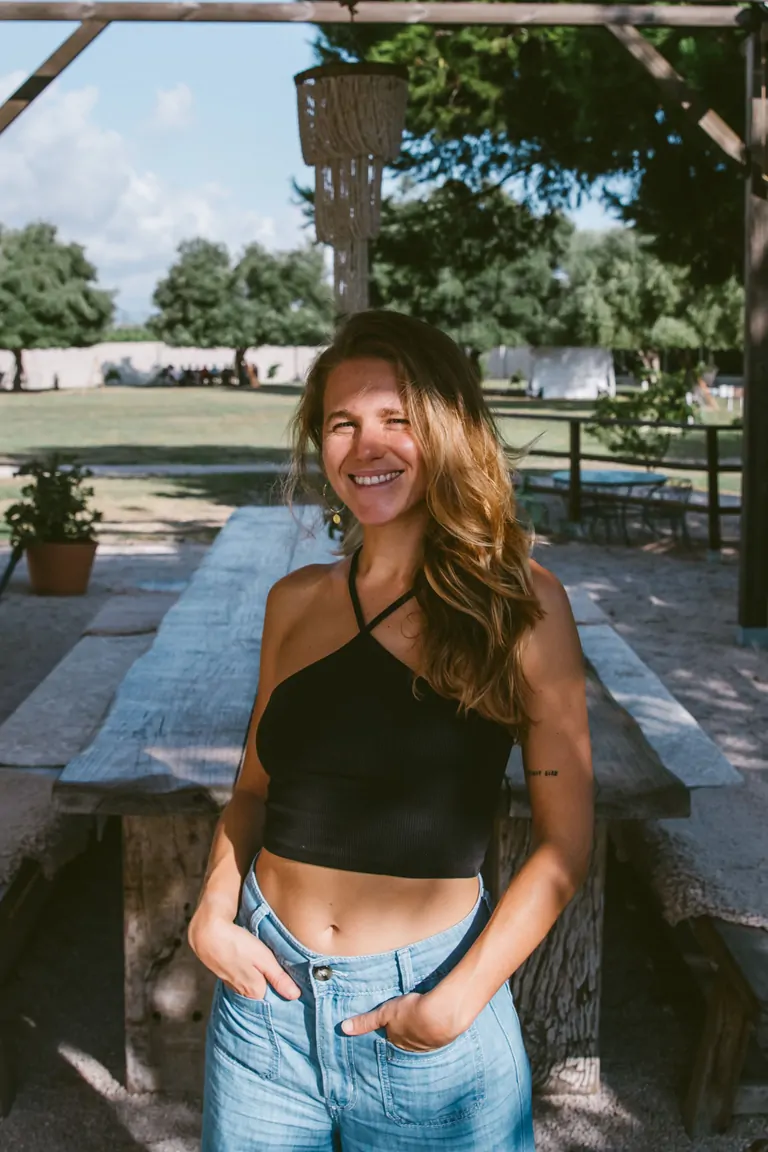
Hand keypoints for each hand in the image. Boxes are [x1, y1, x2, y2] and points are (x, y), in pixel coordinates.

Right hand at [188, 907, 300, 1001]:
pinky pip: (239, 974)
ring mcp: (230, 981)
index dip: (281, 988)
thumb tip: (295, 996)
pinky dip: (244, 968)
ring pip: (249, 981)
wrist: (206, 932)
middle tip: (279, 969)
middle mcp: (241, 991)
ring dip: (256, 974)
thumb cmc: (237, 944)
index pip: (273, 997)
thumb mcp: (264, 959)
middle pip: (261, 990)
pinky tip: (245, 958)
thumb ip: (278, 978)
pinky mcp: (223, 970)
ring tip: (261, 963)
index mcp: (254, 991)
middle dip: (270, 983)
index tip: (291, 981)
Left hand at [341, 989, 466, 1052]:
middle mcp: (412, 1046)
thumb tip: (343, 1028)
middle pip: (407, 1039)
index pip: (392, 1036)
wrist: (441, 1014)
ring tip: (426, 1021)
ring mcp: (429, 1044)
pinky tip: (440, 1020)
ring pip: (423, 1038)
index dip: (392, 1029)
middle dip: (408, 1032)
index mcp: (397, 1040)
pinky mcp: (444, 1038)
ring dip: (424, 1031)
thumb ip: (365, 1021)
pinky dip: (437, 1028)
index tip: (395, 1024)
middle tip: (410, 1022)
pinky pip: (438, 1035)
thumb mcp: (384, 1013)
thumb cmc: (411, 1012)